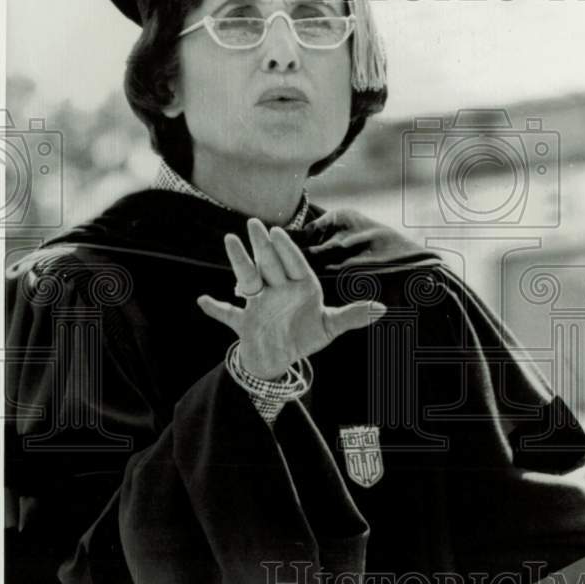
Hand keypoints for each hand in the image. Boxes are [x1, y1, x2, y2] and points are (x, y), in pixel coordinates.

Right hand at [197, 218, 385, 379]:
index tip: (278, 232)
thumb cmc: (305, 337)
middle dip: (262, 246)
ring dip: (239, 262)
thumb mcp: (330, 327)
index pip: (294, 265)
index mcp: (299, 287)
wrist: (280, 359)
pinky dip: (216, 309)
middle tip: (253, 223)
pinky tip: (203, 301)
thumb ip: (353, 316)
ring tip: (230, 240)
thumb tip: (382, 309)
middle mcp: (277, 290)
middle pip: (270, 265)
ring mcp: (258, 304)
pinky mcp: (244, 322)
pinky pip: (228, 314)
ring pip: (248, 279)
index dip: (286, 250)